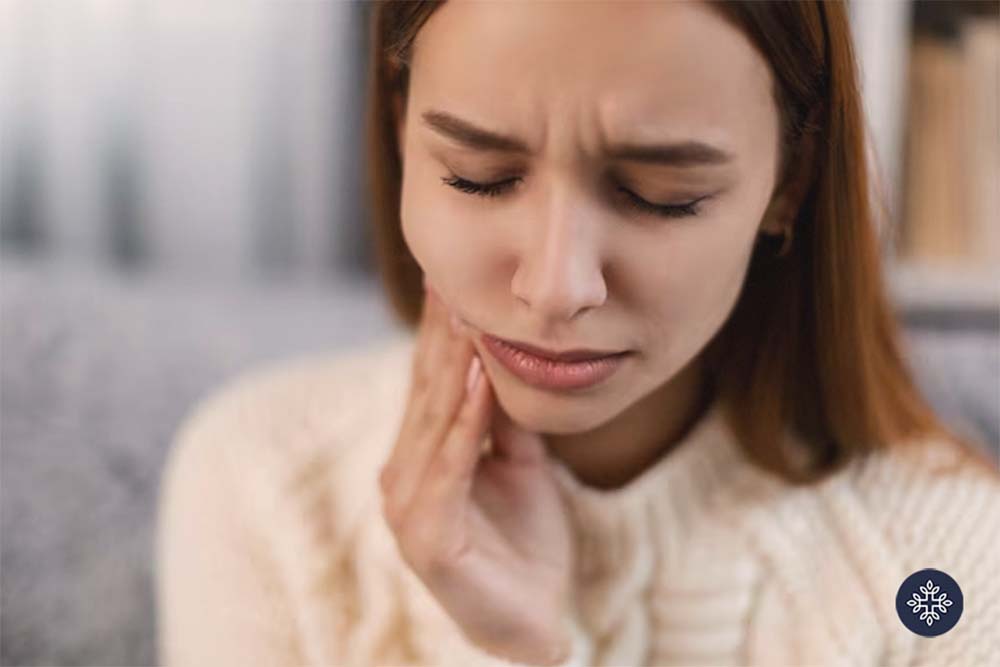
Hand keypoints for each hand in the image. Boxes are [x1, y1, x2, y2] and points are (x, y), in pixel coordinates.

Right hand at [378, 280, 576, 665]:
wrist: (533, 621)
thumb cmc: (523, 544)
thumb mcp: (521, 466)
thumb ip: (507, 419)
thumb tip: (506, 358)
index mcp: (420, 457)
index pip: (429, 382)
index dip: (437, 331)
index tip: (447, 280)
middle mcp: (403, 474)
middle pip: (427, 391)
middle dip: (441, 333)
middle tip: (450, 275)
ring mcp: (409, 506)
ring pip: (436, 420)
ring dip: (454, 364)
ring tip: (467, 312)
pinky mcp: (428, 535)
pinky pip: (451, 467)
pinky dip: (467, 421)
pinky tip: (481, 379)